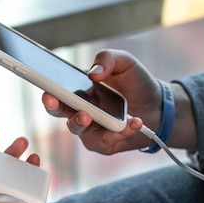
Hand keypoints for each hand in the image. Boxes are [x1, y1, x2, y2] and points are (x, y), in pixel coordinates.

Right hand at [43, 49, 195, 153]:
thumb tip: (93, 73)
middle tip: (53, 100)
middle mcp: (79, 109)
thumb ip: (108, 59)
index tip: (45, 86)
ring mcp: (89, 128)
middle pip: (58, 110)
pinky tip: (134, 122)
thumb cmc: (136, 83)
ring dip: (80, 121)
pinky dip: (118, 131)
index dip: (48, 88)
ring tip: (88, 115)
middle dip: (53, 105)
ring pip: (76, 128)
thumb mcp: (124, 63)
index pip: (57, 89)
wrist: (158, 105)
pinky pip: (103, 140)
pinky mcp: (103, 143)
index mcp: (79, 89)